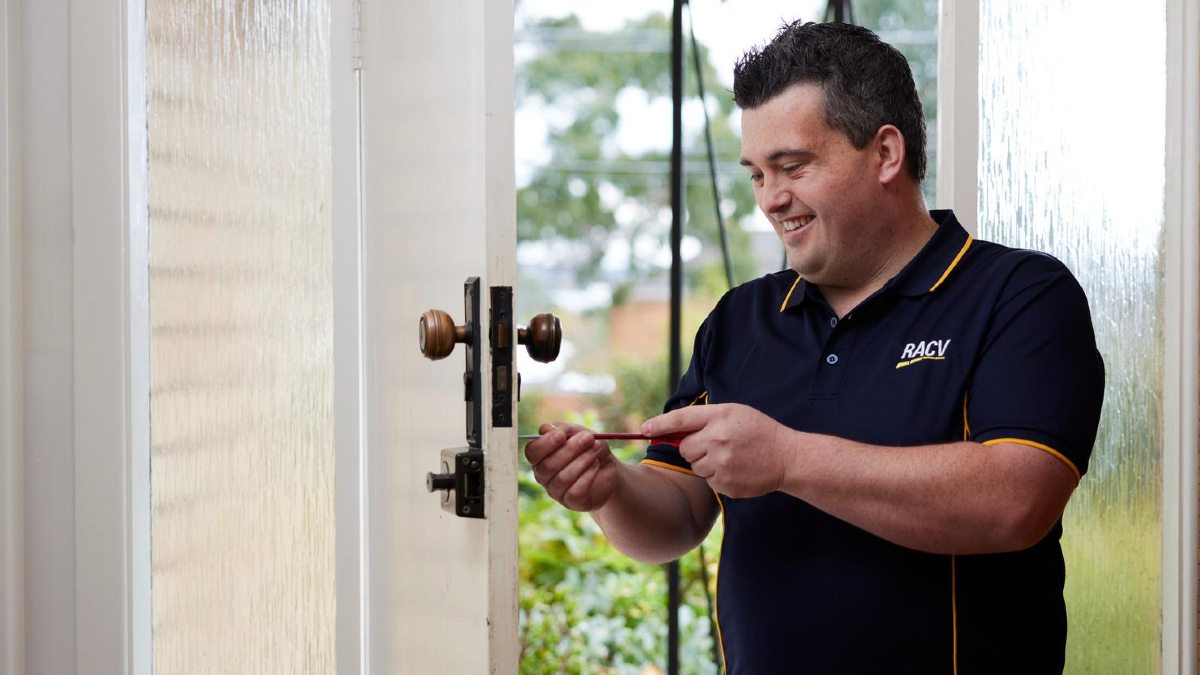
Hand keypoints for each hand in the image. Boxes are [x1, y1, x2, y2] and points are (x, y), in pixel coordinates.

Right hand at [524, 422, 619, 511]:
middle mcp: (544, 475)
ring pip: (562, 478)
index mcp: (541, 456)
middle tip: (588, 437)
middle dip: (570, 449)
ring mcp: (556, 491)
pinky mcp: (571, 502)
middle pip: (547, 466)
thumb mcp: (580, 433)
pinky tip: (596, 465)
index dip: (544, 444)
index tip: (561, 434)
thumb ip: (564, 429)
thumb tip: (545, 429)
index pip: (532, 452)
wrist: (609, 469)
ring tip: (596, 449)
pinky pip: (574, 491)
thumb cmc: (589, 448)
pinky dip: (587, 476)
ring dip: (582, 461)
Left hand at [641, 403, 792, 497]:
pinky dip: (718, 477)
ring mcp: (721, 464)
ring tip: (730, 457)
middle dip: (694, 448)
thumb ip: (706, 419)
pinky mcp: (726, 484)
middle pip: (685, 449)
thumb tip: (675, 431)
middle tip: (716, 445)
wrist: (787, 458)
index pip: (680, 420)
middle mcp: (717, 440)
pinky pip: (708, 481)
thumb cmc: (759, 431)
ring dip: (706, 463)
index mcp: (719, 417)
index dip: (659, 425)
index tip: (644, 429)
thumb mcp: (734, 413)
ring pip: (695, 466)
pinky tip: (736, 470)